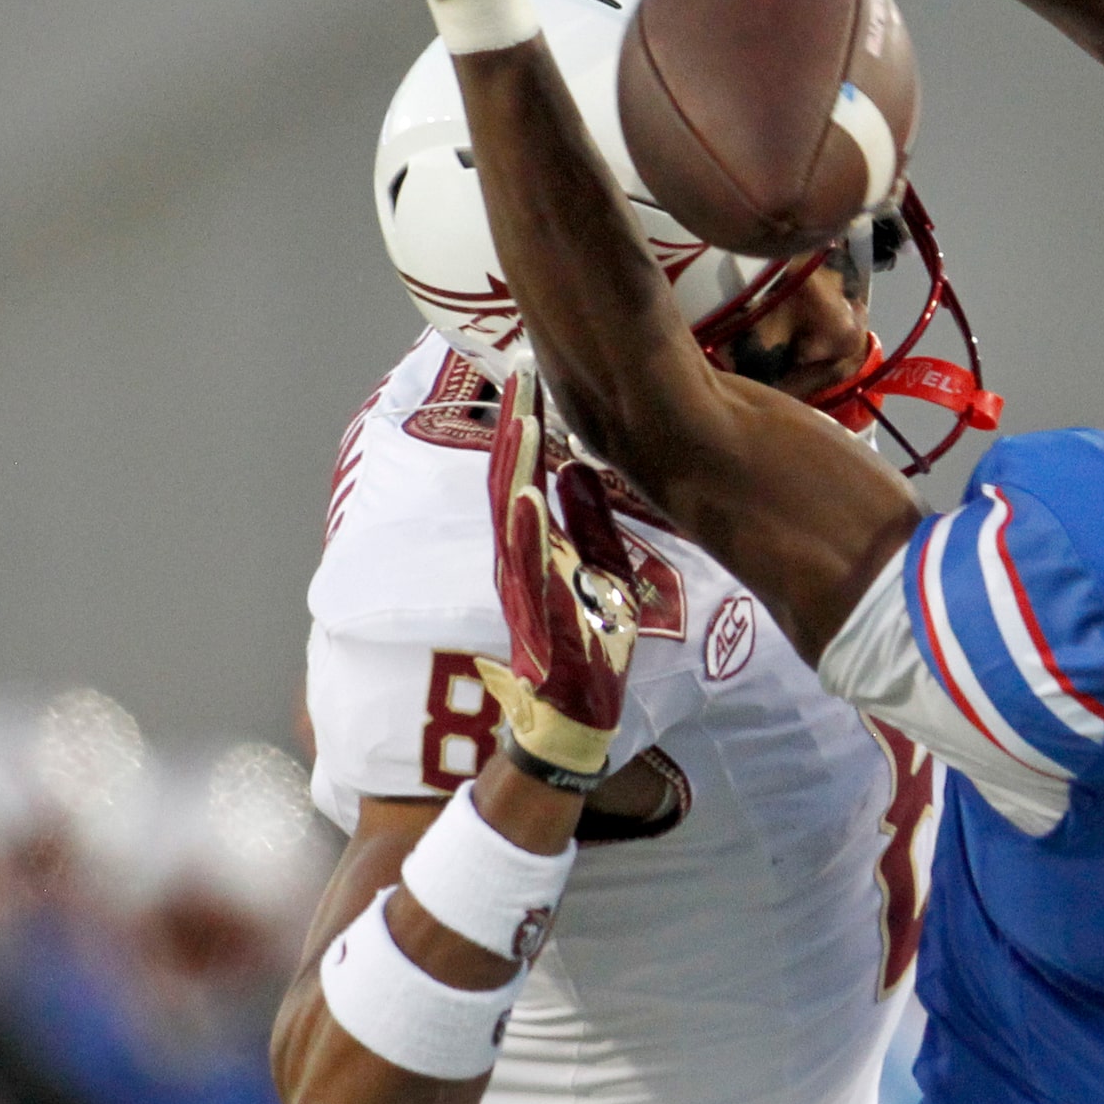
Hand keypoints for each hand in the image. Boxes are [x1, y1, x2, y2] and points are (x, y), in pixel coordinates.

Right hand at [474, 369, 639, 787]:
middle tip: (519, 370)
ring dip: (517, 466)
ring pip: (512, 517)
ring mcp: (522, 589)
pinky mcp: (531, 619)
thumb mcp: (592, 581)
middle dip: (514, 427)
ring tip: (525, 414)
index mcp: (536, 550)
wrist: (562, 732)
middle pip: (511, 482)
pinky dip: (524, 533)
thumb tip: (584, 475)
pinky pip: (526, 569)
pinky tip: (529, 496)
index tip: (531, 373)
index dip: (527, 423)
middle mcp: (519, 562)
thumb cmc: (583, 657)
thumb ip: (588, 531)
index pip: (528, 474)